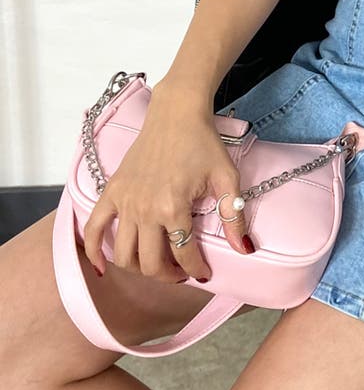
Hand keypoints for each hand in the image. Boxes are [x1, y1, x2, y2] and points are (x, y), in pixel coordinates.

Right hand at [81, 83, 255, 284]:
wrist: (176, 114)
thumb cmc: (204, 144)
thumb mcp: (227, 178)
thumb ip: (233, 216)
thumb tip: (245, 249)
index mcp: (174, 207)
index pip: (184, 254)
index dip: (196, 269)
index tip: (204, 274)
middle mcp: (145, 209)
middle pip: (150, 263)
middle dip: (168, 275)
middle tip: (181, 272)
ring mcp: (125, 202)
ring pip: (124, 254)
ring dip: (140, 268)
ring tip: (157, 264)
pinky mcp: (111, 192)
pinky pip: (94, 229)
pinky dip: (95, 251)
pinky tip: (103, 265)